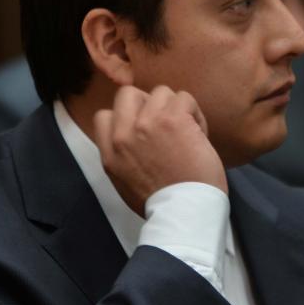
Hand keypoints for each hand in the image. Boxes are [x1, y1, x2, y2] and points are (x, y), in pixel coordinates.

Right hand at [94, 85, 226, 215]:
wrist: (185, 212)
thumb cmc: (162, 204)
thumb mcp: (126, 183)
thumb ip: (123, 157)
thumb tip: (136, 141)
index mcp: (110, 153)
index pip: (104, 115)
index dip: (125, 116)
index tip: (142, 128)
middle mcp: (123, 134)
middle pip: (128, 93)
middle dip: (148, 103)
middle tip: (164, 123)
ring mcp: (147, 122)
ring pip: (161, 92)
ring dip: (175, 108)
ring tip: (186, 130)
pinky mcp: (173, 118)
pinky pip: (185, 98)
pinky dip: (195, 113)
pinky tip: (199, 133)